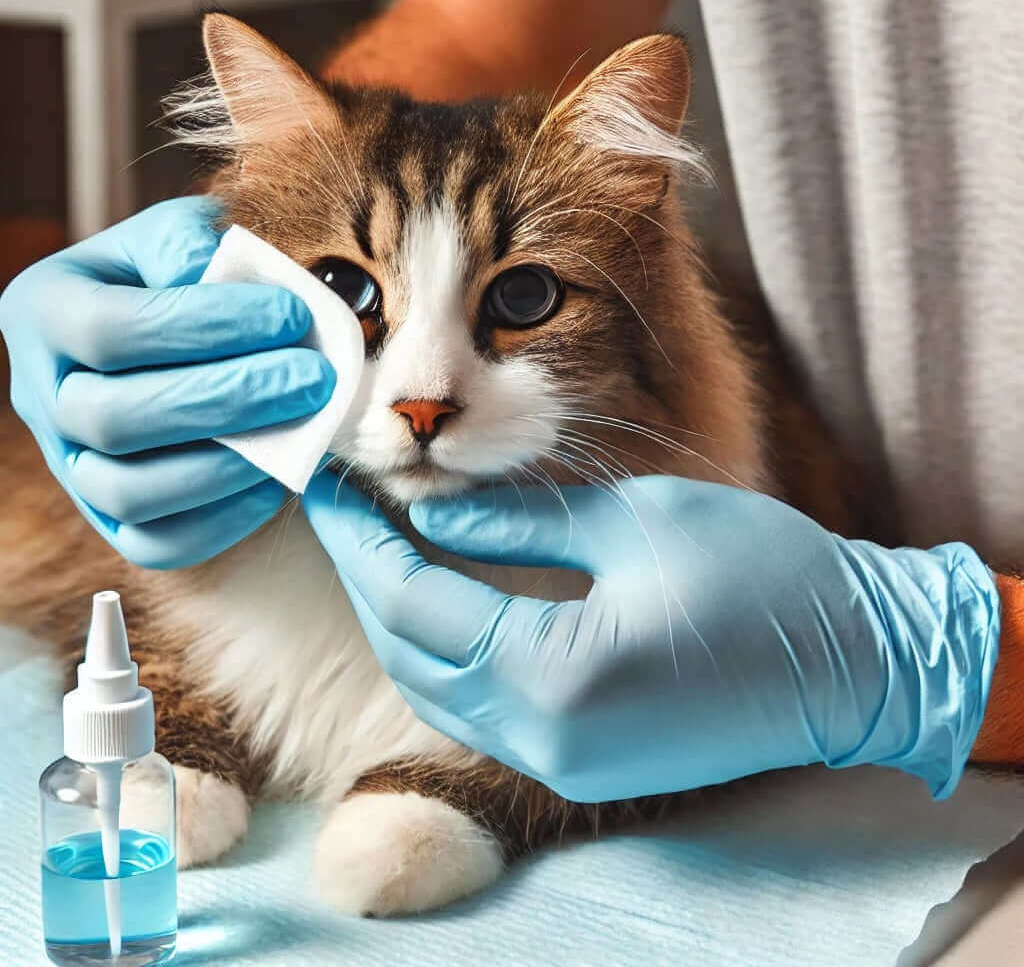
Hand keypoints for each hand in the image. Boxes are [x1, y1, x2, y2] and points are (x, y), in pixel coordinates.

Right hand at [1, 197, 334, 568]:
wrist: (160, 339)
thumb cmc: (174, 282)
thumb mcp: (175, 239)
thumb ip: (195, 250)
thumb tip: (243, 287)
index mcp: (44, 313)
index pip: (112, 329)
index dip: (206, 326)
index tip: (291, 314)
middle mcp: (43, 397)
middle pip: (119, 417)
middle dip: (231, 398)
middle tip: (314, 377)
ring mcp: (71, 468)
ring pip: (130, 492)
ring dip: (229, 463)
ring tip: (304, 428)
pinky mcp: (112, 520)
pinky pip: (159, 542)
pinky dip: (224, 517)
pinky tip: (279, 478)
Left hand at [303, 473, 999, 802]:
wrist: (853, 662)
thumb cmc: (758, 572)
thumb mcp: (630, 520)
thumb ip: (515, 523)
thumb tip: (431, 512)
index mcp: (553, 674)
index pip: (414, 603)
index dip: (361, 541)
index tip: (327, 486)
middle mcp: (543, 739)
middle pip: (412, 655)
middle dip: (369, 577)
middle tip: (347, 508)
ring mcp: (561, 763)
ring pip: (437, 692)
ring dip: (402, 618)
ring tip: (383, 545)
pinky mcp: (581, 764)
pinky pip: (480, 711)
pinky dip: (447, 652)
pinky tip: (443, 598)